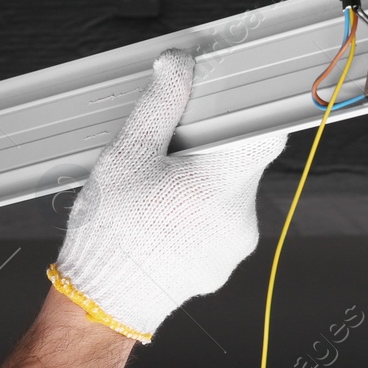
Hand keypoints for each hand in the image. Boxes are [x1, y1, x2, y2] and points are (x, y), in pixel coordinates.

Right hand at [48, 48, 287, 341]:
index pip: (265, 130)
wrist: (102, 303)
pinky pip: (221, 222)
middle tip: (170, 148)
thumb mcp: (126, 157)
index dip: (252, 106)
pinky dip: (199, 210)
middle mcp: (238, 218)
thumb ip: (159, 105)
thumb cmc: (110, 235)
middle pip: (243, 159)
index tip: (235, 94)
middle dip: (211, 146)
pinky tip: (164, 216)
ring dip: (203, 180)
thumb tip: (179, 65)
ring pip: (231, 191)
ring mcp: (235, 245)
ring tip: (159, 190)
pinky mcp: (224, 263)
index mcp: (219, 186)